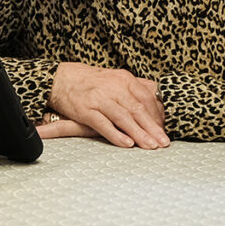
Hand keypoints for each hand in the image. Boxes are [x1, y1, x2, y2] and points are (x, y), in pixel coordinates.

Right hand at [40, 63, 169, 148]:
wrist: (61, 79)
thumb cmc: (91, 82)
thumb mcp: (115, 78)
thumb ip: (134, 88)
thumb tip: (157, 100)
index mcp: (124, 79)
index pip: (146, 98)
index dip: (157, 115)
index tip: (163, 129)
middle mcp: (113, 87)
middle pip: (137, 109)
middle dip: (152, 128)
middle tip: (163, 142)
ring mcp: (99, 98)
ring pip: (123, 118)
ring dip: (139, 134)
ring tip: (150, 146)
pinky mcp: (86, 110)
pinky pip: (104, 124)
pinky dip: (116, 135)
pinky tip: (127, 144)